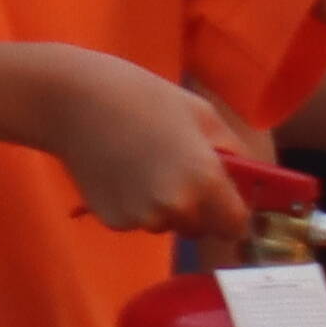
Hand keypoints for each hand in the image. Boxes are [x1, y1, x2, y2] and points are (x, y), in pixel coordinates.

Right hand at [31, 53, 256, 241]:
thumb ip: (234, 154)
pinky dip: (137, 206)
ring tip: (147, 165)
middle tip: (181, 172)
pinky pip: (139, 221)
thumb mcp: (203, 116)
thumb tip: (251, 180)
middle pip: (202, 228)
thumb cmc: (144, 98)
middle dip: (200, 209)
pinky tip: (123, 173)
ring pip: (169, 225)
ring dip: (167, 207)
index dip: (233, 214)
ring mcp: (141, 218)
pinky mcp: (112, 221)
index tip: (227, 201)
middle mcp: (176, 208)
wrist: (73, 102)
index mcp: (205, 181)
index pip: (236, 226)